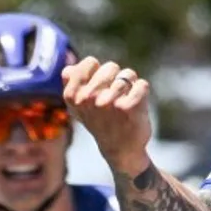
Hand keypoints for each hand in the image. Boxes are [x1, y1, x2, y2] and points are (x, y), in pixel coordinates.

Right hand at [62, 57, 152, 174]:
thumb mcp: (81, 107)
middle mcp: (88, 97)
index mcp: (73, 95)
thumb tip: (68, 68)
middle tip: (115, 98)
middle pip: (111, 66)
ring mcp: (109, 102)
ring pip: (128, 75)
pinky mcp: (129, 106)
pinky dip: (142, 93)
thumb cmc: (102, 122)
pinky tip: (136, 107)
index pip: (90, 62)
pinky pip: (142, 84)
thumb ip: (73, 85)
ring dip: (131, 86)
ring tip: (125, 104)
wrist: (121, 149)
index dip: (99, 71)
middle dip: (117, 78)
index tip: (100, 88)